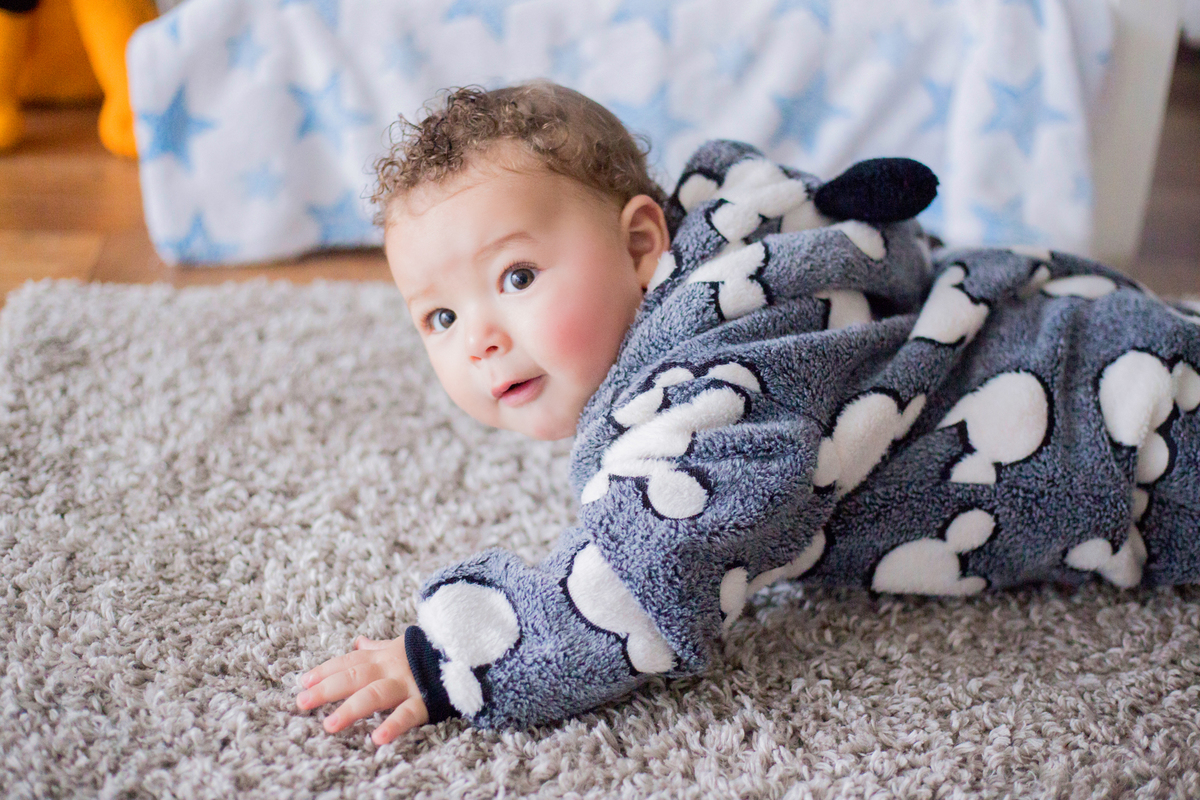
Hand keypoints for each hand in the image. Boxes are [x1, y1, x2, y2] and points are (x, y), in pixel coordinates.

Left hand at [296, 634, 429, 744]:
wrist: (471, 652)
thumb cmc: (433, 651)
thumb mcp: (404, 644)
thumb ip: (378, 647)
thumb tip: (358, 642)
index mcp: (385, 656)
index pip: (349, 662)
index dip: (325, 671)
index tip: (303, 682)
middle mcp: (392, 669)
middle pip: (354, 676)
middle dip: (326, 689)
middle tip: (301, 702)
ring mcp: (408, 685)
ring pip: (375, 695)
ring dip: (351, 709)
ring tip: (329, 725)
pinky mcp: (426, 701)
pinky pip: (408, 714)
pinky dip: (393, 726)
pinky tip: (377, 739)